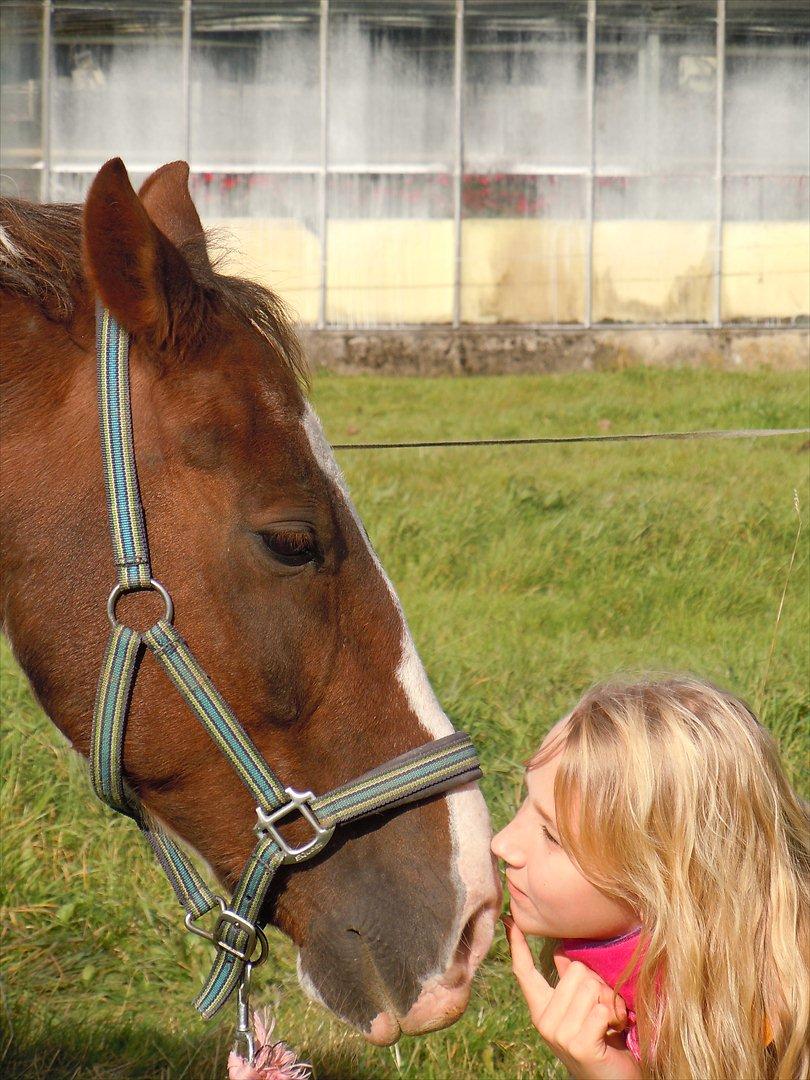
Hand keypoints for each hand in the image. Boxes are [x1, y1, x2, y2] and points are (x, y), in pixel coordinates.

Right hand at [502, 915, 641, 1079]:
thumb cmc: (603, 1040)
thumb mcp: (583, 1007)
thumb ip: (571, 982)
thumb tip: (559, 951)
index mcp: (542, 1008)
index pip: (525, 972)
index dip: (517, 945)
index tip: (508, 921)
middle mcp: (544, 1021)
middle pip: (576, 970)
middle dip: (600, 986)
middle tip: (604, 1010)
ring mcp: (558, 1034)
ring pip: (591, 987)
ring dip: (610, 1003)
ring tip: (610, 1022)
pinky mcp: (577, 1044)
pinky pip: (601, 1009)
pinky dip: (615, 1017)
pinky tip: (614, 1032)